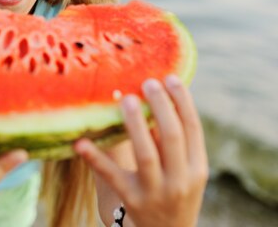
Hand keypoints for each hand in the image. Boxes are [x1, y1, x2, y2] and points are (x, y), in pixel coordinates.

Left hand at [75, 75, 207, 226]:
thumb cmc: (172, 193)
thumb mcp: (183, 171)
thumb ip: (169, 141)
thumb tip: (152, 99)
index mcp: (197, 167)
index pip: (193, 128)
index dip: (182, 100)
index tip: (169, 77)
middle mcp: (180, 180)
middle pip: (172, 135)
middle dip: (160, 106)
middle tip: (147, 82)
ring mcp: (156, 192)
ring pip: (145, 154)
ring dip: (134, 124)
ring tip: (125, 98)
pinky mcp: (131, 201)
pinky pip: (111, 176)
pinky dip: (96, 158)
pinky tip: (81, 142)